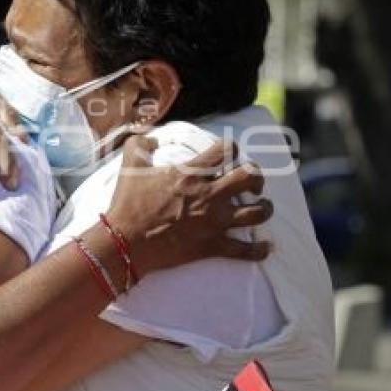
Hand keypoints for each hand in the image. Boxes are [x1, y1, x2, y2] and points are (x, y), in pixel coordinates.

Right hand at [105, 136, 271, 278]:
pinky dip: (260, 250)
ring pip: (257, 213)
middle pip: (250, 178)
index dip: (232, 147)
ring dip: (264, 208)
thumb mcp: (128, 165)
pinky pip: (246, 251)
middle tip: (251, 182)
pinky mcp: (212, 246)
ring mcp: (213, 222)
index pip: (225, 150)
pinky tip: (266, 247)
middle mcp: (208, 195)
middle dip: (256, 177)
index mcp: (190, 174)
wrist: (125, 242)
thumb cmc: (127, 203)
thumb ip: (138, 144)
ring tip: (262, 207)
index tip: (230, 152)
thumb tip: (152, 139)